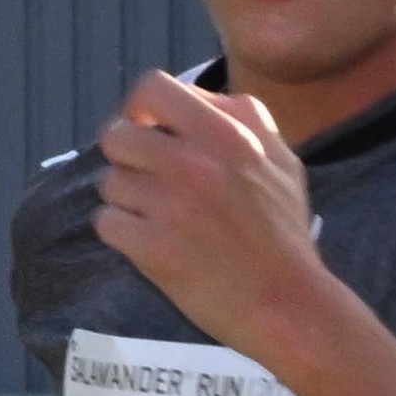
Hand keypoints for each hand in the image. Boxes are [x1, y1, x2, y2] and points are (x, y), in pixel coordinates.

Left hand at [90, 70, 334, 350]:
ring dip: (126, 200)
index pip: (153, 89)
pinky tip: (149, 244)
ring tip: (157, 219)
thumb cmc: (285, 236)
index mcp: (228, 134)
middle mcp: (194, 163)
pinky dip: (121, 232)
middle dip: (124, 157)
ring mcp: (170, 205)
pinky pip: (106, 222)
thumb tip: (200, 99)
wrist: (288, 306)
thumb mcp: (284, 162)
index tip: (146, 128)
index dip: (138, 107)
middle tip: (145, 179)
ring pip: (110, 182)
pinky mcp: (151, 247)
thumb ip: (245, 119)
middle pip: (117, 135)